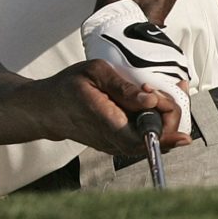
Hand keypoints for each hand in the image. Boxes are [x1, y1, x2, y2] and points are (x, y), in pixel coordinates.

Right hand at [81, 0, 193, 133]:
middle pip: (159, 138)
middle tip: (160, 89)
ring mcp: (118, 145)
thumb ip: (123, 87)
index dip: (168, 126)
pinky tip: (153, 101)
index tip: (163, 99)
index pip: (147, 137)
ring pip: (156, 139)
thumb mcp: (93, 73)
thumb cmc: (68, 88)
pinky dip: (156, 120)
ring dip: (165, 117)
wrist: (48, 109)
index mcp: (108, 122)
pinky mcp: (120, 144)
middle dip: (169, 113)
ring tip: (160, 92)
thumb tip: (150, 101)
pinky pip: (147, 136)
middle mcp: (115, 140)